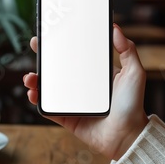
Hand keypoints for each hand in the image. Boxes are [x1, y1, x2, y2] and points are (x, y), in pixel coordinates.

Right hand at [23, 23, 148, 160]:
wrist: (127, 135)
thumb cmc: (133, 105)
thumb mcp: (134, 73)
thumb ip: (127, 50)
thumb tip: (116, 28)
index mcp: (94, 74)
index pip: (74, 55)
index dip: (61, 44)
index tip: (52, 33)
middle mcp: (80, 87)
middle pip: (56, 69)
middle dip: (43, 58)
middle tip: (36, 46)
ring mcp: (72, 102)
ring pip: (48, 88)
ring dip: (35, 81)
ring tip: (30, 77)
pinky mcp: (67, 118)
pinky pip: (48, 108)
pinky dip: (38, 101)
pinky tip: (33, 94)